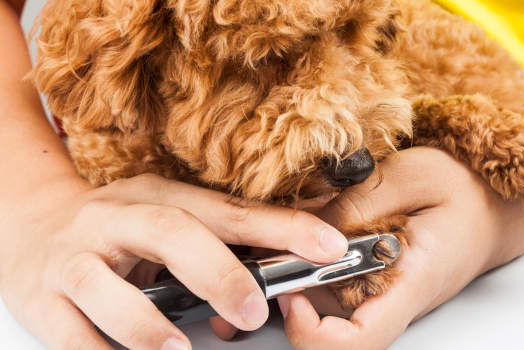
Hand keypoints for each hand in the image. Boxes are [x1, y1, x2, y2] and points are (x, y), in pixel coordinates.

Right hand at [0, 173, 347, 349]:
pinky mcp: (43, 295)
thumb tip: (276, 276)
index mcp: (158, 195)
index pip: (229, 210)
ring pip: (108, 287)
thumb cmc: (114, 230)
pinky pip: (70, 331)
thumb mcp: (161, 219)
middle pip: (171, 233)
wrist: (30, 226)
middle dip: (219, 272)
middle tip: (254, 310)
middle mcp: (117, 217)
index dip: (281, 227)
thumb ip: (212, 243)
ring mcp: (76, 255)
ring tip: (179, 349)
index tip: (327, 247)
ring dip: (147, 323)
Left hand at [276, 147, 523, 348]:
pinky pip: (335, 280)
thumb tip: (308, 230)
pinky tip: (319, 222)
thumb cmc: (465, 189)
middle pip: (329, 321)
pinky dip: (316, 255)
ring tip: (300, 219)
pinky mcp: (376, 280)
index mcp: (411, 281)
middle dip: (293, 284)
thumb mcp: (412, 176)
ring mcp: (384, 293)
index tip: (292, 294)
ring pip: (325, 299)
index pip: (359, 340)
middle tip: (278, 240)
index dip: (313, 332)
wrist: (491, 203)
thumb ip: (360, 203)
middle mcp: (393, 298)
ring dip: (301, 264)